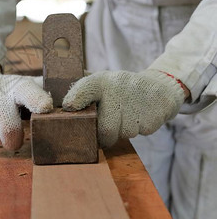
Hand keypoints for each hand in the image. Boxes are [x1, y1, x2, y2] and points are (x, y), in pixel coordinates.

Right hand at [0, 70, 52, 149]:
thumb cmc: (4, 91)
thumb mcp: (23, 86)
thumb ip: (43, 94)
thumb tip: (71, 100)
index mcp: (18, 88)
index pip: (30, 93)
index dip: (38, 100)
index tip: (46, 108)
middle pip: (9, 132)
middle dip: (12, 139)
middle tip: (11, 132)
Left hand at [63, 70, 186, 147]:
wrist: (160, 87)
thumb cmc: (120, 90)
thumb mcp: (101, 82)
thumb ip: (80, 91)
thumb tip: (59, 102)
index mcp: (101, 81)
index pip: (85, 88)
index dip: (75, 99)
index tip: (69, 108)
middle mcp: (118, 87)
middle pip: (105, 128)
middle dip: (103, 137)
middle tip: (104, 135)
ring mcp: (137, 100)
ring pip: (123, 133)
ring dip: (122, 132)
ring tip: (124, 119)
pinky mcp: (153, 112)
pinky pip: (140, 131)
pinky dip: (138, 129)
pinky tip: (138, 118)